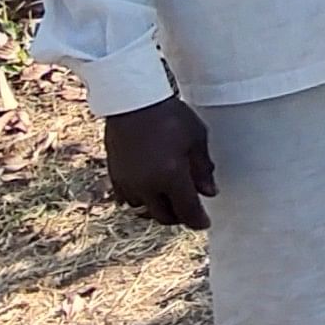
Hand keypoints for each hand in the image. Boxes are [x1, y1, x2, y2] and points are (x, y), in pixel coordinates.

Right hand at [101, 96, 216, 229]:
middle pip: (164, 216)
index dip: (198, 221)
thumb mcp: (197, 138)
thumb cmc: (170, 115)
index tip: (205, 223)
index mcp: (171, 176)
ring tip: (169, 196)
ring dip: (158, 207)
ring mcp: (128, 181)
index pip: (187, 211)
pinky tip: (150, 188)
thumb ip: (203, 168)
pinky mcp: (114, 175)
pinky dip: (141, 198)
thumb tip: (209, 192)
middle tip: (189, 208)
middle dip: (179, 216)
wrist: (133, 101)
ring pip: (145, 208)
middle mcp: (147, 185)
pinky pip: (128, 198)